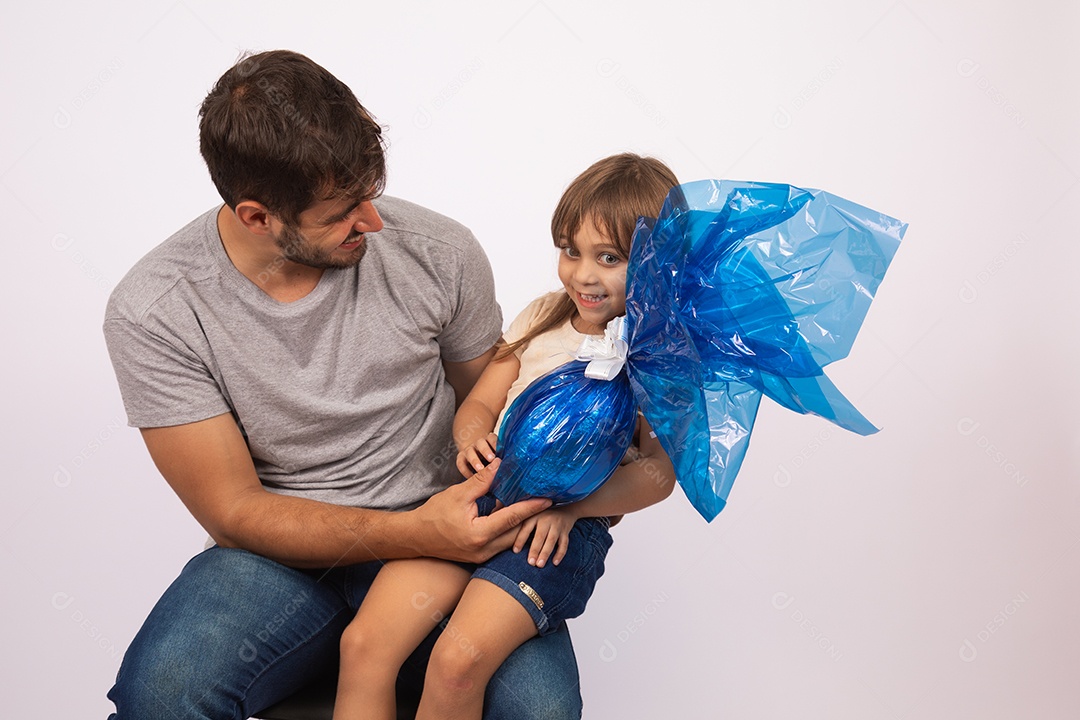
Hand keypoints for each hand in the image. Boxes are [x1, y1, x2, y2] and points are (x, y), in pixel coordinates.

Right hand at [410, 459, 550, 562]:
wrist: (416, 537)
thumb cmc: (434, 514)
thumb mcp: (458, 494)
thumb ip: (481, 481)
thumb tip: (501, 465)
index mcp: (479, 534)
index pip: (512, 518)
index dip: (531, 507)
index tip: (548, 499)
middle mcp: (484, 549)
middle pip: (517, 533)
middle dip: (531, 518)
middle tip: (545, 501)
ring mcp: (483, 556)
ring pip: (511, 540)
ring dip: (521, 525)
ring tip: (534, 508)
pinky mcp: (481, 556)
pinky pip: (502, 543)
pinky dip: (509, 530)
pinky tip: (514, 517)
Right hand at [456, 432, 498, 476]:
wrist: (477, 459)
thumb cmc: (493, 461)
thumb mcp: (498, 457)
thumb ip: (502, 460)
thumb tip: (512, 464)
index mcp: (489, 442)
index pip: (492, 438)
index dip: (496, 443)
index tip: (500, 451)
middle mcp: (479, 444)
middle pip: (481, 443)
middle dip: (486, 451)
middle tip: (491, 459)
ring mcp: (469, 450)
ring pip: (470, 452)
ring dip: (475, 460)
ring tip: (480, 469)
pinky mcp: (461, 458)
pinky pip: (461, 463)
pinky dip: (465, 470)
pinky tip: (471, 477)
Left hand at [513, 507, 577, 567]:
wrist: (565, 506)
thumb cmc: (542, 513)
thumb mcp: (532, 513)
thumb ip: (519, 520)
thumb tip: (501, 527)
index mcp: (535, 515)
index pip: (526, 528)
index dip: (520, 539)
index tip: (515, 551)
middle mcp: (546, 519)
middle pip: (540, 536)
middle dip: (535, 550)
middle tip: (530, 563)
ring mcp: (557, 524)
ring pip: (552, 540)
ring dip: (546, 553)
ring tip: (540, 565)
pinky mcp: (566, 530)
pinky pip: (564, 543)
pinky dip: (560, 554)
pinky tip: (555, 563)